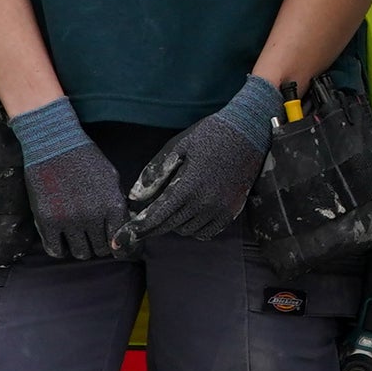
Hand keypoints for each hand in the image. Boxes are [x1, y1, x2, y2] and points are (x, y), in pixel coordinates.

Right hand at [11, 98, 127, 260]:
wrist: (54, 144)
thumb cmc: (85, 158)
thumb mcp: (111, 178)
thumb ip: (116, 202)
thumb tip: (121, 224)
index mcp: (113, 205)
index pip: (120, 240)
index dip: (117, 245)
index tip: (113, 245)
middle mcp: (93, 216)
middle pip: (101, 249)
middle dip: (98, 245)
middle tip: (92, 238)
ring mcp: (69, 220)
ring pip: (80, 252)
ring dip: (81, 248)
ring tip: (78, 238)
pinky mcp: (47, 221)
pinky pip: (55, 249)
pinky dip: (60, 249)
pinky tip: (61, 241)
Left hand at [125, 74, 280, 240]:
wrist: (250, 131)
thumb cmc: (210, 135)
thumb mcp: (178, 147)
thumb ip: (155, 173)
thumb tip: (135, 197)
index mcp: (188, 186)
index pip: (156, 217)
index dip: (136, 230)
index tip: (121, 239)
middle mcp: (205, 203)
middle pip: (169, 226)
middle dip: (152, 226)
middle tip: (140, 224)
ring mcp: (221, 209)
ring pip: (187, 230)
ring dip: (174, 224)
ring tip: (170, 209)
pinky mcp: (232, 210)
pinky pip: (207, 232)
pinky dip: (194, 228)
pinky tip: (190, 214)